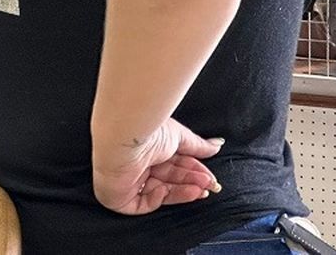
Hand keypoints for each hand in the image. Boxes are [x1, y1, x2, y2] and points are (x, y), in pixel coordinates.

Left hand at [92, 118, 223, 214]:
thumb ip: (197, 145)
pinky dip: (156, 198)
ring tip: (200, 190)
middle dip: (192, 182)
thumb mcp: (178, 136)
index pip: (175, 165)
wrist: (124, 136)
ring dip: (182, 192)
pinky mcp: (119, 195)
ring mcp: (128, 179)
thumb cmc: (146, 130)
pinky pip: (142, 204)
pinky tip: (163, 188)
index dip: (194, 172)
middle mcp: (139, 163)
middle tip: (210, 185)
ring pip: (160, 193)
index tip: (211, 177)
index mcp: (150, 149)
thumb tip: (216, 145)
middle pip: (170, 179)